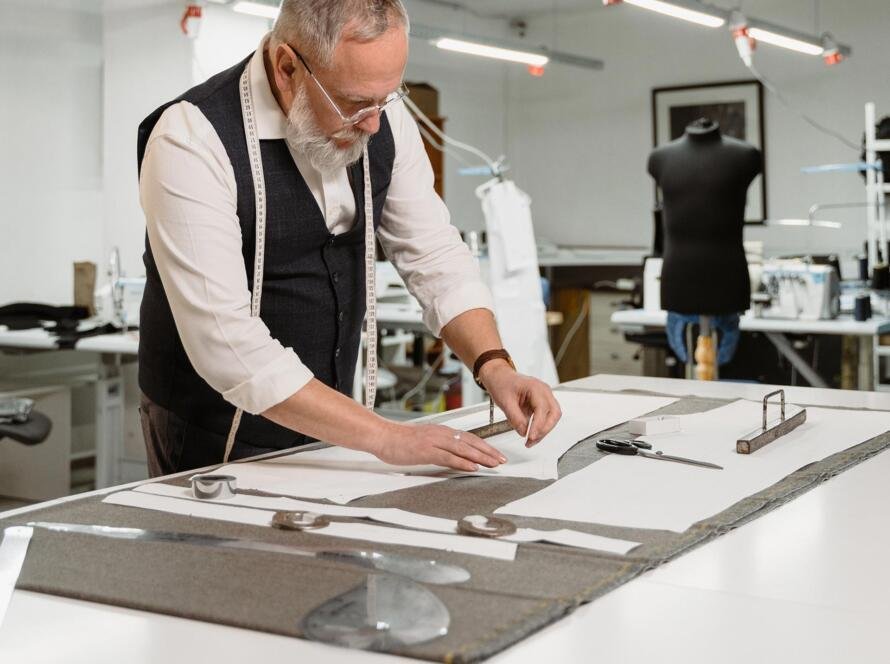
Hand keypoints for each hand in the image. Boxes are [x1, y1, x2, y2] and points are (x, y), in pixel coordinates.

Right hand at [373, 422, 506, 471]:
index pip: (469, 438)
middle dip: (489, 451)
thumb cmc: (400, 441)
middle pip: (471, 442)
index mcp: (442, 431)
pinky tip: (473, 467)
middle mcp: (441, 434)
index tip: (496, 454)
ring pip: (463, 449)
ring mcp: (434, 442)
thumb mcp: (424, 441)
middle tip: (502, 460)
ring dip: (481, 456)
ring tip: (494, 464)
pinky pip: (448, 457)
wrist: (382, 436)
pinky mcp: (426, 451)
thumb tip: (453, 455)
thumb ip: (439, 447)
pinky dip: (462, 462)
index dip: (484, 446)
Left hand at [479, 361, 560, 445]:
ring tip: (530, 441)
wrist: (499, 377)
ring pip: (552, 416)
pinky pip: (546, 417)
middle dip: (544, 430)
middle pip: (554, 413)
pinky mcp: (542, 403)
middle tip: (532, 440)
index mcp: (535, 387)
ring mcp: (544, 396)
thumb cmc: (502, 383)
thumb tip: (524, 432)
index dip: (538, 425)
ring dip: (543, 430)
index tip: (531, 436)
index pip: (543, 409)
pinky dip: (541, 427)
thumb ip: (515, 418)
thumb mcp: (505, 402)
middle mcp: (544, 390)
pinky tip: (532, 434)